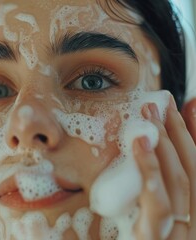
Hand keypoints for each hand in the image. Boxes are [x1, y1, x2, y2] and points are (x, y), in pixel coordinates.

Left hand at [133, 97, 195, 238]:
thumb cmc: (141, 239)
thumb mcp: (149, 215)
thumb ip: (158, 184)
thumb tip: (154, 144)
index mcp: (194, 218)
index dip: (190, 136)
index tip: (177, 105)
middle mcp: (194, 226)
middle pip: (192, 174)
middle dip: (177, 135)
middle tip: (159, 102)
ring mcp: (181, 235)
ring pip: (180, 185)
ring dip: (166, 146)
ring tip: (150, 116)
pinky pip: (159, 206)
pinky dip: (152, 173)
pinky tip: (140, 147)